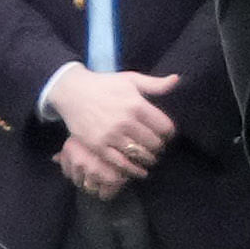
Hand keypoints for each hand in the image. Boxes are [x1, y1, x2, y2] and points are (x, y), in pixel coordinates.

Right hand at [46, 63, 177, 185]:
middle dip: (159, 147)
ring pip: (139, 155)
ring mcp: (111, 135)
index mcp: (137, 105)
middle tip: (157, 148)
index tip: (166, 135)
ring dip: (148, 159)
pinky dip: (132, 169)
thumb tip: (176, 79)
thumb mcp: (131, 79)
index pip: (165, 127)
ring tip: (148, 158)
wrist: (73, 92)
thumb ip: (155, 84)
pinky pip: (120, 163)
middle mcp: (125, 121)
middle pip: (154, 143)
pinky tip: (137, 170)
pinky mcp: (97, 146)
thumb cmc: (105, 84)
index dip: (169, 133)